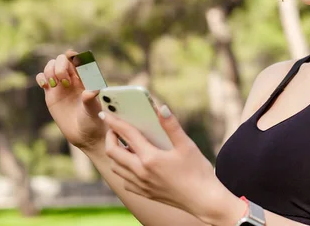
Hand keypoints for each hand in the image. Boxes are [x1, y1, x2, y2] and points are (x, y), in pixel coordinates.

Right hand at [36, 49, 106, 151]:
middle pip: (62, 60)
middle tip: (64, 82)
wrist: (84, 134)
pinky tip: (45, 86)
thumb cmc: (93, 120)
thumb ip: (91, 99)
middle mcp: (73, 79)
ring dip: (50, 70)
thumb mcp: (93, 110)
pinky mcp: (51, 93)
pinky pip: (42, 78)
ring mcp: (61, 85)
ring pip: (51, 66)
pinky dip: (41, 77)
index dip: (73, 55)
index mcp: (86, 78)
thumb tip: (92, 89)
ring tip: (55, 85)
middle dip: (60, 65)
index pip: (78, 59)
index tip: (72, 59)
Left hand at [101, 105, 238, 222]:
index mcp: (150, 158)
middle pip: (113, 152)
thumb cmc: (197, 172)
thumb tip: (161, 108)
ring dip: (115, 153)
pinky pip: (124, 180)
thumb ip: (171, 126)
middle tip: (114, 128)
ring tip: (123, 143)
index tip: (106, 114)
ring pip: (116, 167)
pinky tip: (133, 163)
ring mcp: (141, 185)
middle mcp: (141, 172)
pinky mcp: (145, 193)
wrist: (203, 201)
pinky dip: (122, 169)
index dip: (115, 122)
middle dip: (110, 137)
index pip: (127, 135)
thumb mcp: (186, 145)